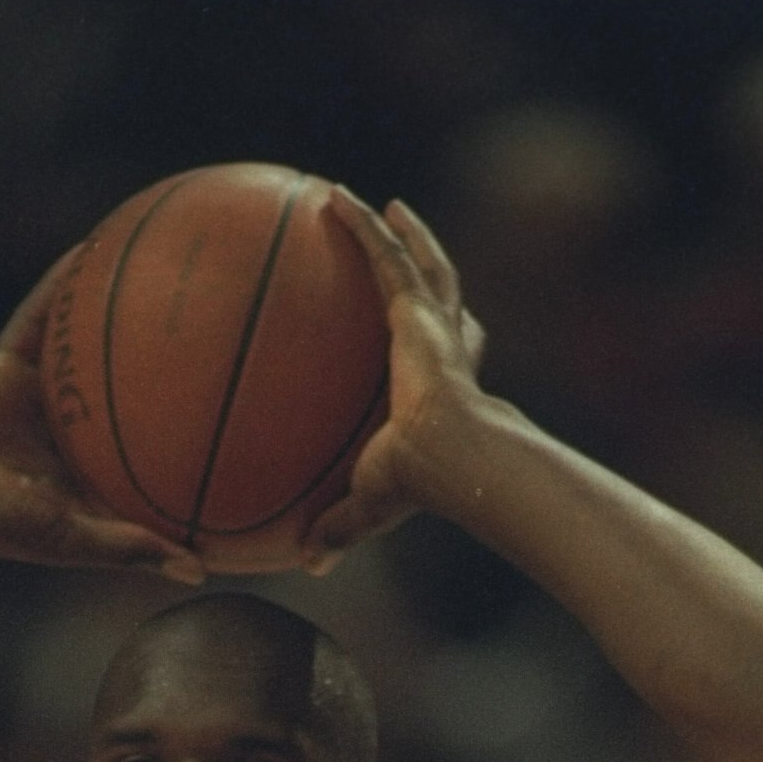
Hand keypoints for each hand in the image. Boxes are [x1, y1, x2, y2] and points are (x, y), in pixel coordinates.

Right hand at [0, 256, 203, 581]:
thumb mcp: (72, 538)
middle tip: (231, 319)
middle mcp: (79, 429)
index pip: (162, 446)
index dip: (203, 426)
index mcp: (99, 471)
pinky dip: (66, 280)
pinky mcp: (9, 362)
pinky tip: (98, 242)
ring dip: (126, 304)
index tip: (251, 404)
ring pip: (94, 341)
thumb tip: (200, 573)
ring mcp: (45, 392)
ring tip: (171, 261)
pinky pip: (45, 310)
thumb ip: (131, 550)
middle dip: (178, 356)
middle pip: (140, 385)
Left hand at [301, 193, 488, 571]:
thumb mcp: (369, 506)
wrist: (452, 456)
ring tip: (379, 206)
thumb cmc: (419, 486)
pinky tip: (330, 194)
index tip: (436, 330)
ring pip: (422, 263)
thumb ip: (339, 527)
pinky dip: (360, 223)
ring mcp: (435, 324)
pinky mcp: (416, 308)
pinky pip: (383, 253)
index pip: (454, 357)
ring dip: (402, 233)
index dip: (450, 340)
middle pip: (445, 298)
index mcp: (447, 391)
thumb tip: (308, 566)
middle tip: (410, 247)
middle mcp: (448, 349)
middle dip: (431, 270)